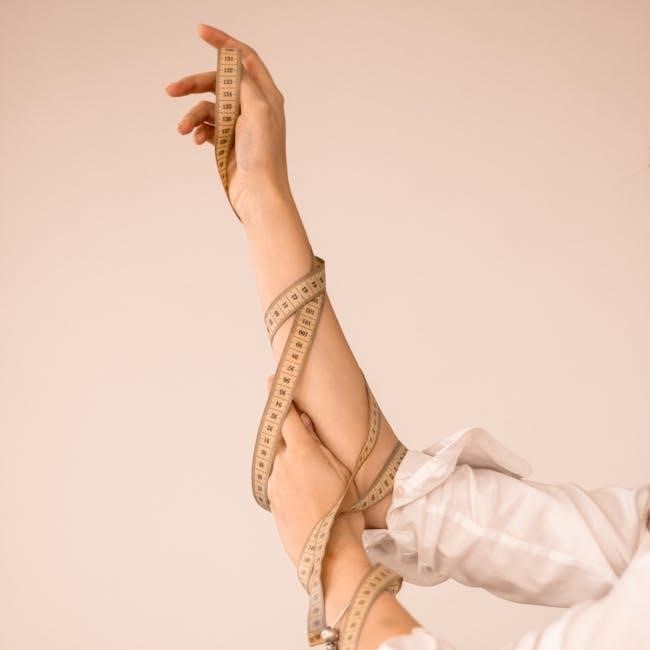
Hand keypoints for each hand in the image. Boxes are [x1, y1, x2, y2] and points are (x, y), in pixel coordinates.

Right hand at [165, 24, 292, 220]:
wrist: (258, 193)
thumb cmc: (263, 155)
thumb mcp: (257, 109)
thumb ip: (243, 82)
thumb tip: (233, 61)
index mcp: (266, 95)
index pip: (244, 58)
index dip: (224, 43)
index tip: (200, 31)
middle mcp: (254, 107)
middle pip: (219, 82)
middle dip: (194, 84)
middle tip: (172, 90)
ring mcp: (240, 126)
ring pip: (209, 107)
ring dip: (193, 116)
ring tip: (184, 130)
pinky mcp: (228, 142)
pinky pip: (207, 127)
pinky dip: (199, 131)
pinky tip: (198, 141)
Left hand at [265, 373, 365, 568]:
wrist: (328, 551)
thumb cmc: (343, 509)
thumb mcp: (341, 470)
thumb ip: (320, 443)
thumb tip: (305, 422)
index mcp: (301, 451)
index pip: (283, 415)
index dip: (278, 396)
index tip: (273, 381)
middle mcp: (281, 464)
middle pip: (280, 437)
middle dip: (289, 430)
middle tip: (304, 430)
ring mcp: (274, 483)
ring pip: (279, 459)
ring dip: (290, 456)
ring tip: (314, 472)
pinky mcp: (272, 500)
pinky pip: (277, 479)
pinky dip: (288, 475)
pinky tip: (307, 489)